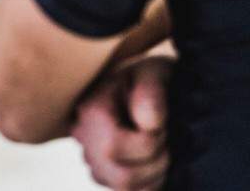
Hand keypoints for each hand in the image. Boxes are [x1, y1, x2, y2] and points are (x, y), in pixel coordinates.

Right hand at [71, 55, 172, 189]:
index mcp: (89, 109)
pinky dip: (148, 182)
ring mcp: (90, 156)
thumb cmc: (150, 75)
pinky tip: (155, 159)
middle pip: (121, 176)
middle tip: (166, 136)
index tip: (162, 123)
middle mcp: (83, 136)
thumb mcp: (155, 71)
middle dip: (156, 162)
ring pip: (124, 188)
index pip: (114, 147)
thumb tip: (149, 123)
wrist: (145, 81)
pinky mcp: (103, 171)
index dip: (149, 142)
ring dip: (155, 174)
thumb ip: (152, 91)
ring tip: (163, 146)